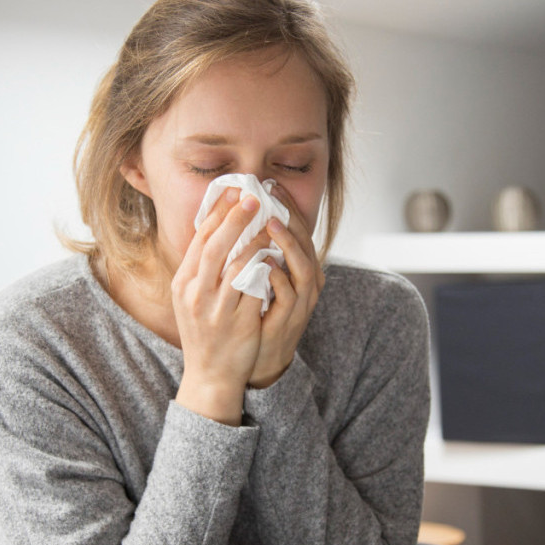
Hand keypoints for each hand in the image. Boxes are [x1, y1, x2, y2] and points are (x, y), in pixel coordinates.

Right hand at [172, 188, 269, 424]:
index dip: (217, 213)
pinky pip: (254, 289)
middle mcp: (195, 294)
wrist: (210, 375)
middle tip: (254, 198)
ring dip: (255, 241)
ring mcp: (216, 309)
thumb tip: (217, 230)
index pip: (199, 240)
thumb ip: (202, 269)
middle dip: (235, 219)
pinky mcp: (239, 322)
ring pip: (236, 265)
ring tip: (269, 224)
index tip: (233, 192)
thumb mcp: (192, 299)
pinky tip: (276, 255)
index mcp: (183, 284)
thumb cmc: (205, 333)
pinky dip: (265, 268)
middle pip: (215, 247)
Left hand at [249, 184, 324, 388]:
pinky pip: (289, 296)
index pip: (298, 231)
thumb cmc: (255, 314)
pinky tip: (264, 263)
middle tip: (272, 198)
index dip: (287, 207)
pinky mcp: (289, 321)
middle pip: (307, 244)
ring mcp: (300, 303)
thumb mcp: (258, 277)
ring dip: (288, 245)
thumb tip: (238, 216)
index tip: (270, 185)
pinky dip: (278, 278)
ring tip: (271, 225)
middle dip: (291, 219)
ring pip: (304, 269)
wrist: (256, 359)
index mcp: (299, 269)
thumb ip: (255, 250)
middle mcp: (306, 283)